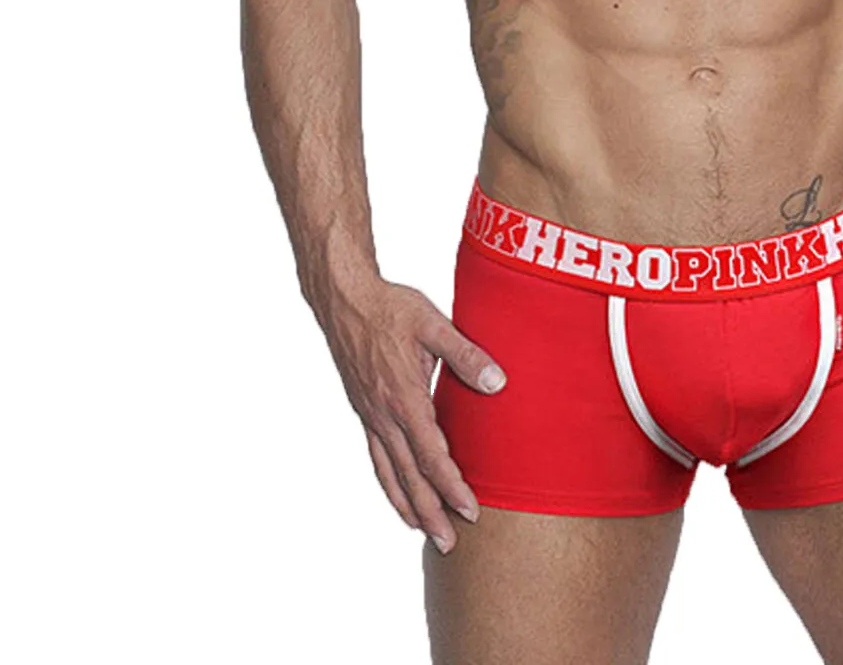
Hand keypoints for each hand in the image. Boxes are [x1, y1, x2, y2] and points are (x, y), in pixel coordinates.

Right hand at [320, 277, 506, 551]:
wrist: (345, 300)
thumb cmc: (391, 308)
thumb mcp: (433, 323)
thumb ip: (466, 354)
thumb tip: (497, 383)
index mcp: (404, 396)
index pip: (431, 454)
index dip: (451, 486)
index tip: (470, 510)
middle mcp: (384, 415)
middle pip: (410, 476)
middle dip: (432, 512)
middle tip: (451, 543)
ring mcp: (371, 416)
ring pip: (391, 473)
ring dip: (409, 507)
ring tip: (426, 534)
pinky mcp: (364, 412)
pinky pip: (377, 459)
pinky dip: (389, 485)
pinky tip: (398, 496)